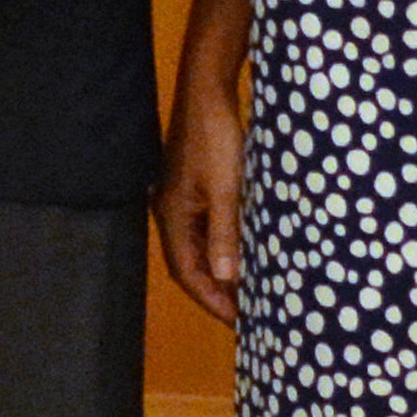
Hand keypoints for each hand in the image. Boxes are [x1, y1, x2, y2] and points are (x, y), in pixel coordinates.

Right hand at [154, 60, 247, 328]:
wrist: (207, 93)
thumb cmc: (214, 139)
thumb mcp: (225, 189)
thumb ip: (224, 234)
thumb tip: (226, 278)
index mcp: (172, 217)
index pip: (187, 273)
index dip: (211, 300)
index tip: (237, 322)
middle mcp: (171, 213)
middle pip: (189, 265)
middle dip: (214, 292)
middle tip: (245, 315)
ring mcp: (180, 200)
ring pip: (198, 248)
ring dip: (219, 271)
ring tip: (246, 291)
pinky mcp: (193, 188)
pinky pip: (205, 230)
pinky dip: (222, 248)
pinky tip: (242, 253)